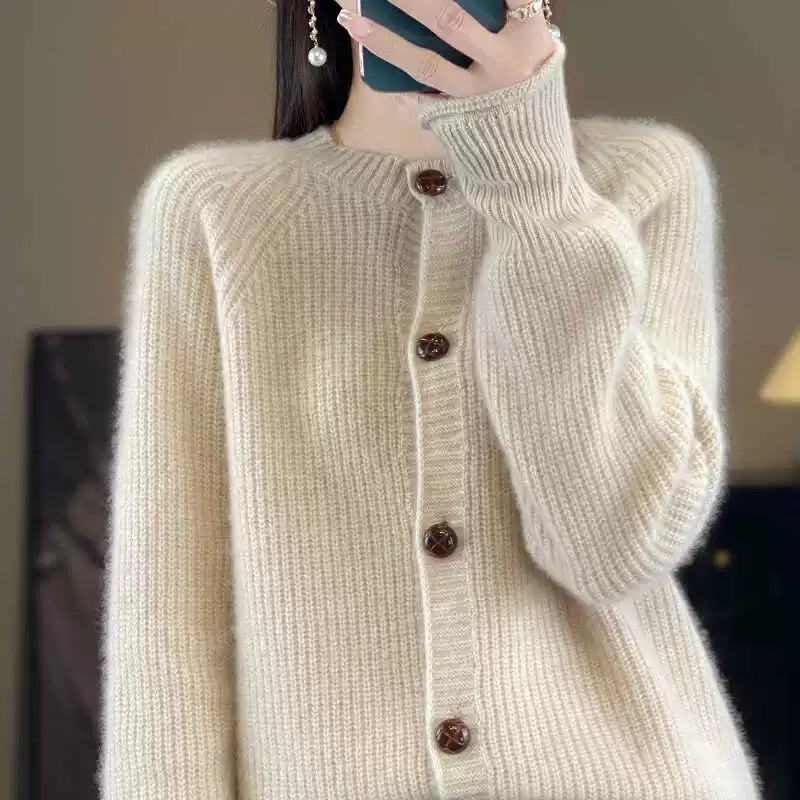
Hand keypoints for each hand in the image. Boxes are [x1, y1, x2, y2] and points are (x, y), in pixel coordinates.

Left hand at [335, 0, 556, 99]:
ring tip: (352, 18)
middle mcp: (502, 65)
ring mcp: (476, 95)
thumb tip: (486, 1)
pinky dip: (396, 84)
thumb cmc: (531, 78)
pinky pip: (422, 100)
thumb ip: (511, 12)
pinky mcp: (458, 117)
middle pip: (450, 21)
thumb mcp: (534, 40)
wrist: (532, 147)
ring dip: (386, 40)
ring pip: (427, 64)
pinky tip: (368, 63)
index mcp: (529, 36)